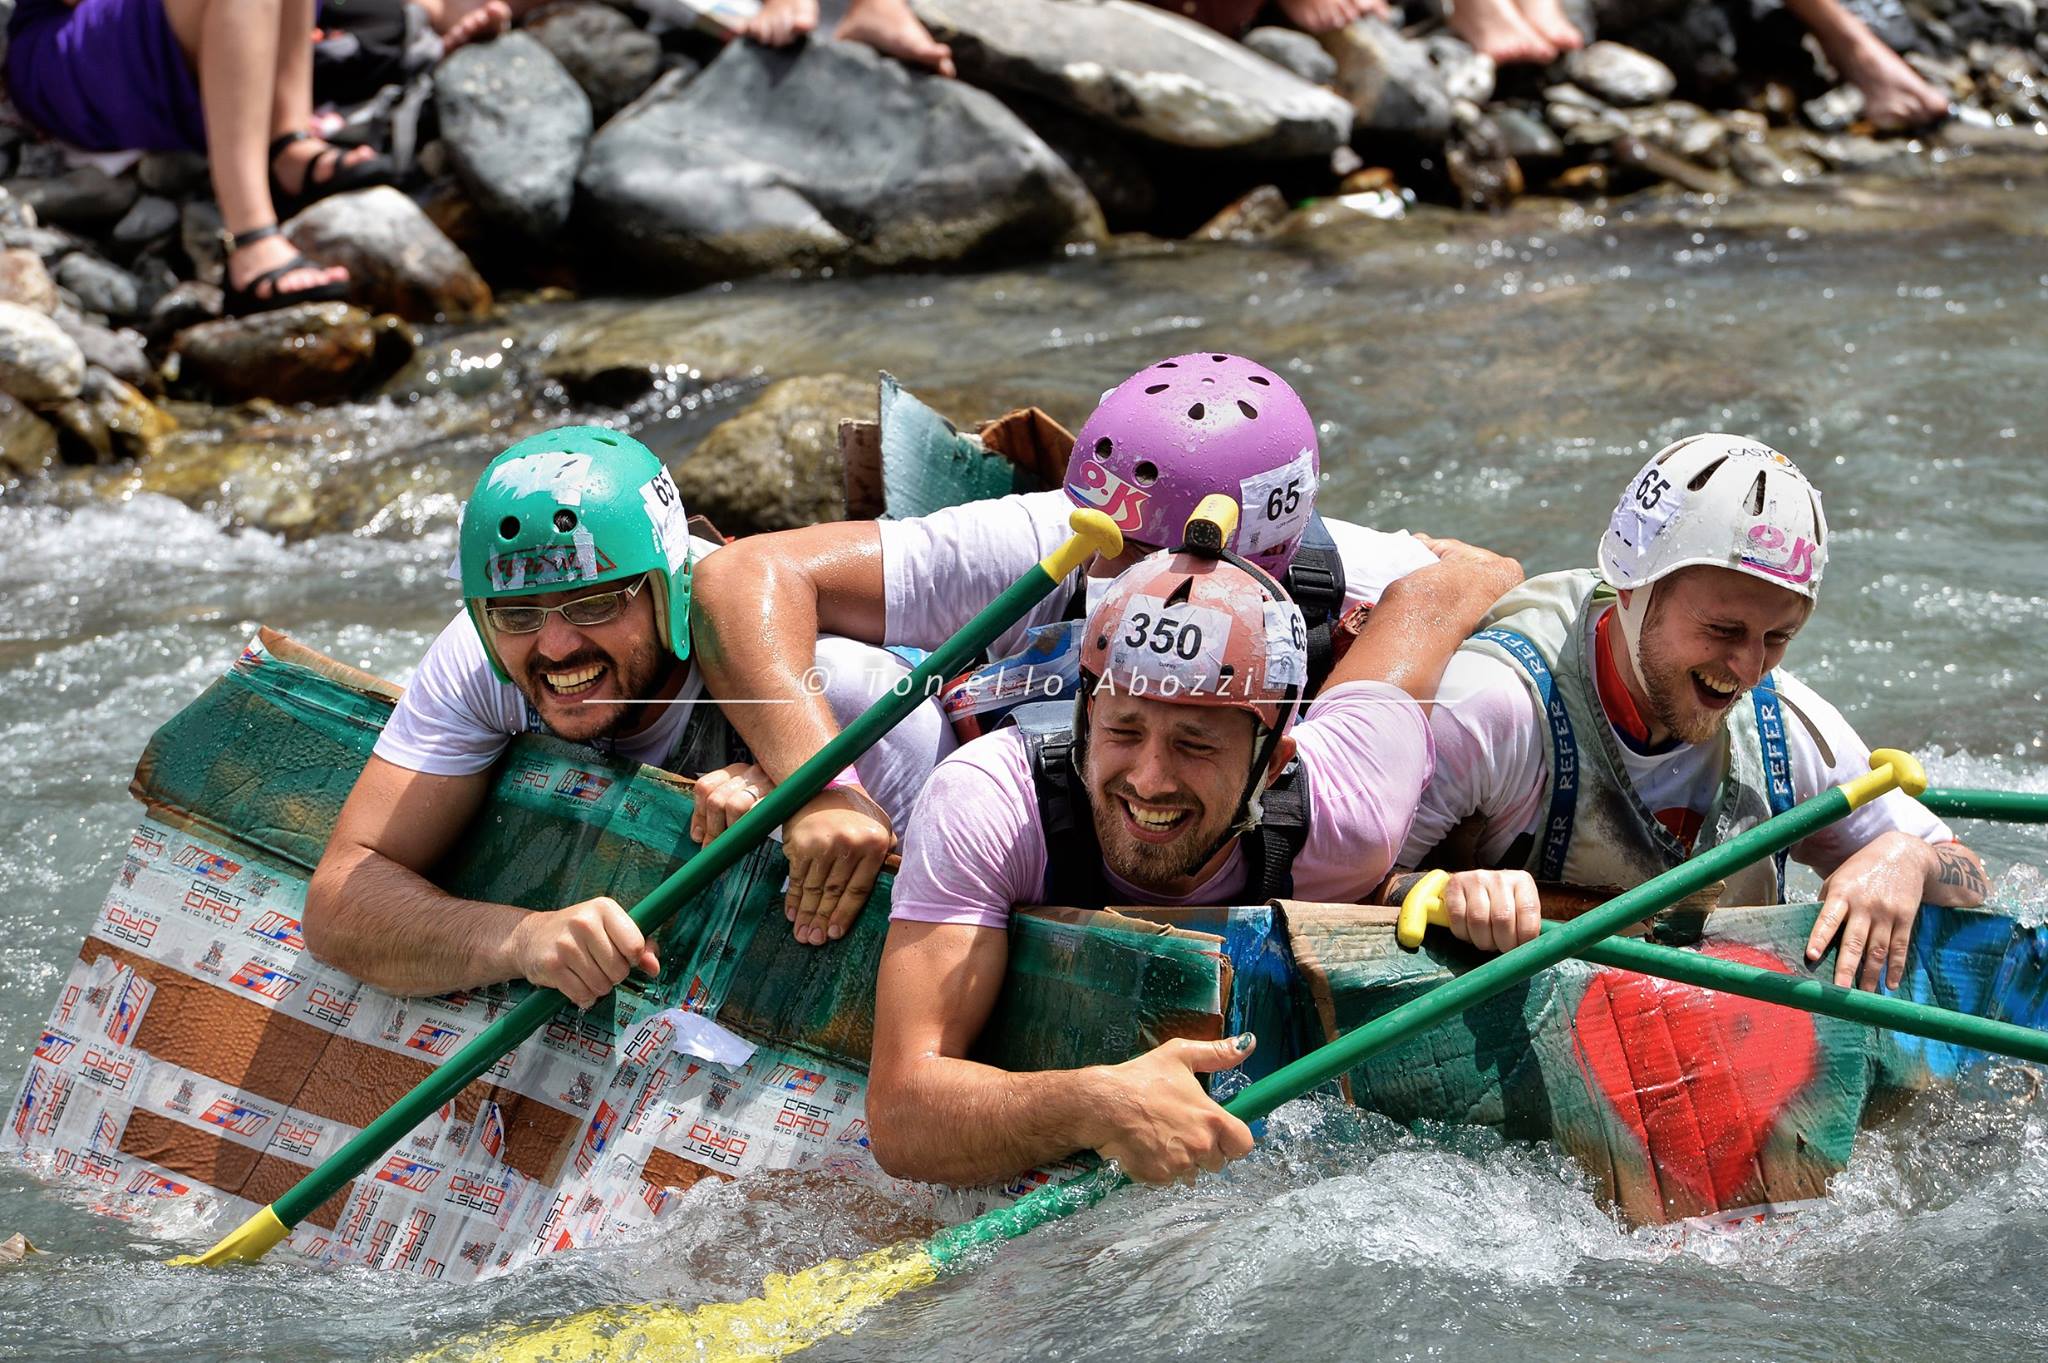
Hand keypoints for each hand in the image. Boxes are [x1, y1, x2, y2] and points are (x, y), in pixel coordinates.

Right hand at [510, 896, 659, 1009]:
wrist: (531, 937)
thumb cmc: (580, 934)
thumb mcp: (610, 929)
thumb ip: (639, 945)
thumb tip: (654, 968)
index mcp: (604, 908)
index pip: (635, 946)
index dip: (632, 959)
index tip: (622, 956)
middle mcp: (584, 922)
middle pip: (619, 970)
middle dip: (614, 975)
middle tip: (600, 965)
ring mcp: (566, 945)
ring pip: (601, 986)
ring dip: (598, 988)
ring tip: (586, 973)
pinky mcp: (552, 965)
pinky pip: (582, 995)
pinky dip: (584, 997)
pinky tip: (576, 984)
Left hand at [689, 762, 772, 845]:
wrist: (811, 789)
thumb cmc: (773, 799)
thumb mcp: (744, 796)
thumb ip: (721, 809)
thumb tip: (698, 836)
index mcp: (736, 771)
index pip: (705, 787)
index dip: (699, 814)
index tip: (699, 836)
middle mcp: (749, 774)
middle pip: (716, 799)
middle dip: (712, 828)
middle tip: (713, 847)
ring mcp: (766, 783)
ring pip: (733, 805)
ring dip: (729, 829)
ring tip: (732, 843)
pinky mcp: (780, 796)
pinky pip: (757, 811)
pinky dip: (747, 825)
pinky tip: (748, 835)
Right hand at [783, 786, 894, 945]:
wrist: (822, 786)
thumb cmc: (856, 814)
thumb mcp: (880, 828)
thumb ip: (885, 857)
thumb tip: (897, 886)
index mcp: (873, 844)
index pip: (858, 889)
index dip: (845, 914)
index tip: (836, 934)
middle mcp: (848, 844)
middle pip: (834, 892)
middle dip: (823, 920)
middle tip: (815, 942)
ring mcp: (822, 843)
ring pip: (814, 888)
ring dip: (807, 915)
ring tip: (802, 935)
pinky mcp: (800, 843)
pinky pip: (797, 877)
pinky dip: (793, 898)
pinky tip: (792, 914)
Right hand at [1085, 1034, 1256, 1184]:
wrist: (1103, 1104)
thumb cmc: (1141, 1078)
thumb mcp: (1180, 1055)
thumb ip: (1218, 1053)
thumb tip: (1248, 1043)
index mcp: (1212, 1119)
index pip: (1243, 1145)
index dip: (1233, 1140)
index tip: (1219, 1132)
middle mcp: (1200, 1146)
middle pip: (1218, 1161)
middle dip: (1205, 1150)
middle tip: (1183, 1130)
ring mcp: (1179, 1165)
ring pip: (1193, 1173)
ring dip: (1184, 1161)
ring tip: (1163, 1138)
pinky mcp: (1159, 1178)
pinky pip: (1170, 1180)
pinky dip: (1162, 1169)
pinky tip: (1149, 1148)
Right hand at [1441, 868, 1541, 953]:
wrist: (1475, 886)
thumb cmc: (1502, 904)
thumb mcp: (1520, 909)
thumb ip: (1527, 926)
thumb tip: (1530, 952)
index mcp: (1522, 882)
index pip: (1528, 912)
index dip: (1524, 937)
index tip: (1520, 948)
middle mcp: (1499, 877)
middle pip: (1502, 918)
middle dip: (1502, 943)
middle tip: (1501, 948)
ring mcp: (1475, 879)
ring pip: (1478, 921)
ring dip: (1482, 941)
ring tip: (1486, 941)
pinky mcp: (1455, 886)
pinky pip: (1457, 918)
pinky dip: (1463, 934)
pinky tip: (1470, 932)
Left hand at [1806, 832, 1928, 990]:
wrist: (1904, 855)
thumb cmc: (1862, 868)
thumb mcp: (1839, 877)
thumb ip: (1828, 902)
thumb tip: (1816, 930)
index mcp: (1842, 893)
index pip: (1828, 918)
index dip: (1820, 937)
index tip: (1811, 955)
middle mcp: (1865, 904)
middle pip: (1855, 940)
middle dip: (1847, 967)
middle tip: (1840, 990)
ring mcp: (1887, 912)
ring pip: (1878, 949)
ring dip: (1871, 974)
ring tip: (1864, 995)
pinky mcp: (1906, 917)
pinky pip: (1901, 947)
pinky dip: (1896, 967)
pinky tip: (1890, 984)